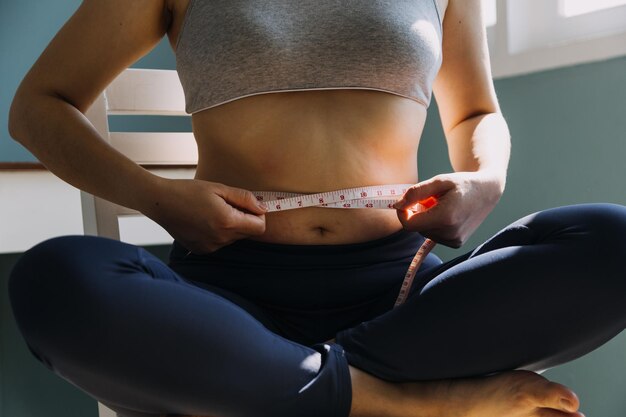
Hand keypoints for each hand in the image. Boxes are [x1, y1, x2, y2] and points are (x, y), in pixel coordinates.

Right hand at [143, 178, 267, 253]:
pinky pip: (221, 242)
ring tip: (212, 212)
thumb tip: (263, 208)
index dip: (258, 216)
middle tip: (228, 205)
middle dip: (245, 220)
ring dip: (231, 226)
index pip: (260, 227)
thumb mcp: (219, 189)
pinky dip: (218, 233)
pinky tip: (204, 221)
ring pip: (234, 238)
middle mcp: (221, 238)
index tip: (249, 206)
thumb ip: (244, 198)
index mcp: (227, 222)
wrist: (160, 203)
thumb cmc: (188, 191)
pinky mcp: (202, 250)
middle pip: (248, 234)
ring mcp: (211, 247)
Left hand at [393, 171, 502, 247]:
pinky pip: (434, 234)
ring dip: (426, 218)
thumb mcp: (438, 181)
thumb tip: (396, 205)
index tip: (404, 201)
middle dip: (417, 212)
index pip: (409, 224)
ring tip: (442, 205)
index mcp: (445, 217)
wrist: (487, 191)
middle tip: (431, 198)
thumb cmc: (462, 183)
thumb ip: (415, 193)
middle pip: (416, 227)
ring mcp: (454, 240)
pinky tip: (447, 214)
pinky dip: (434, 224)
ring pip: (424, 231)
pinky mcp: (456, 243)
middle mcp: (450, 233)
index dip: (402, 213)